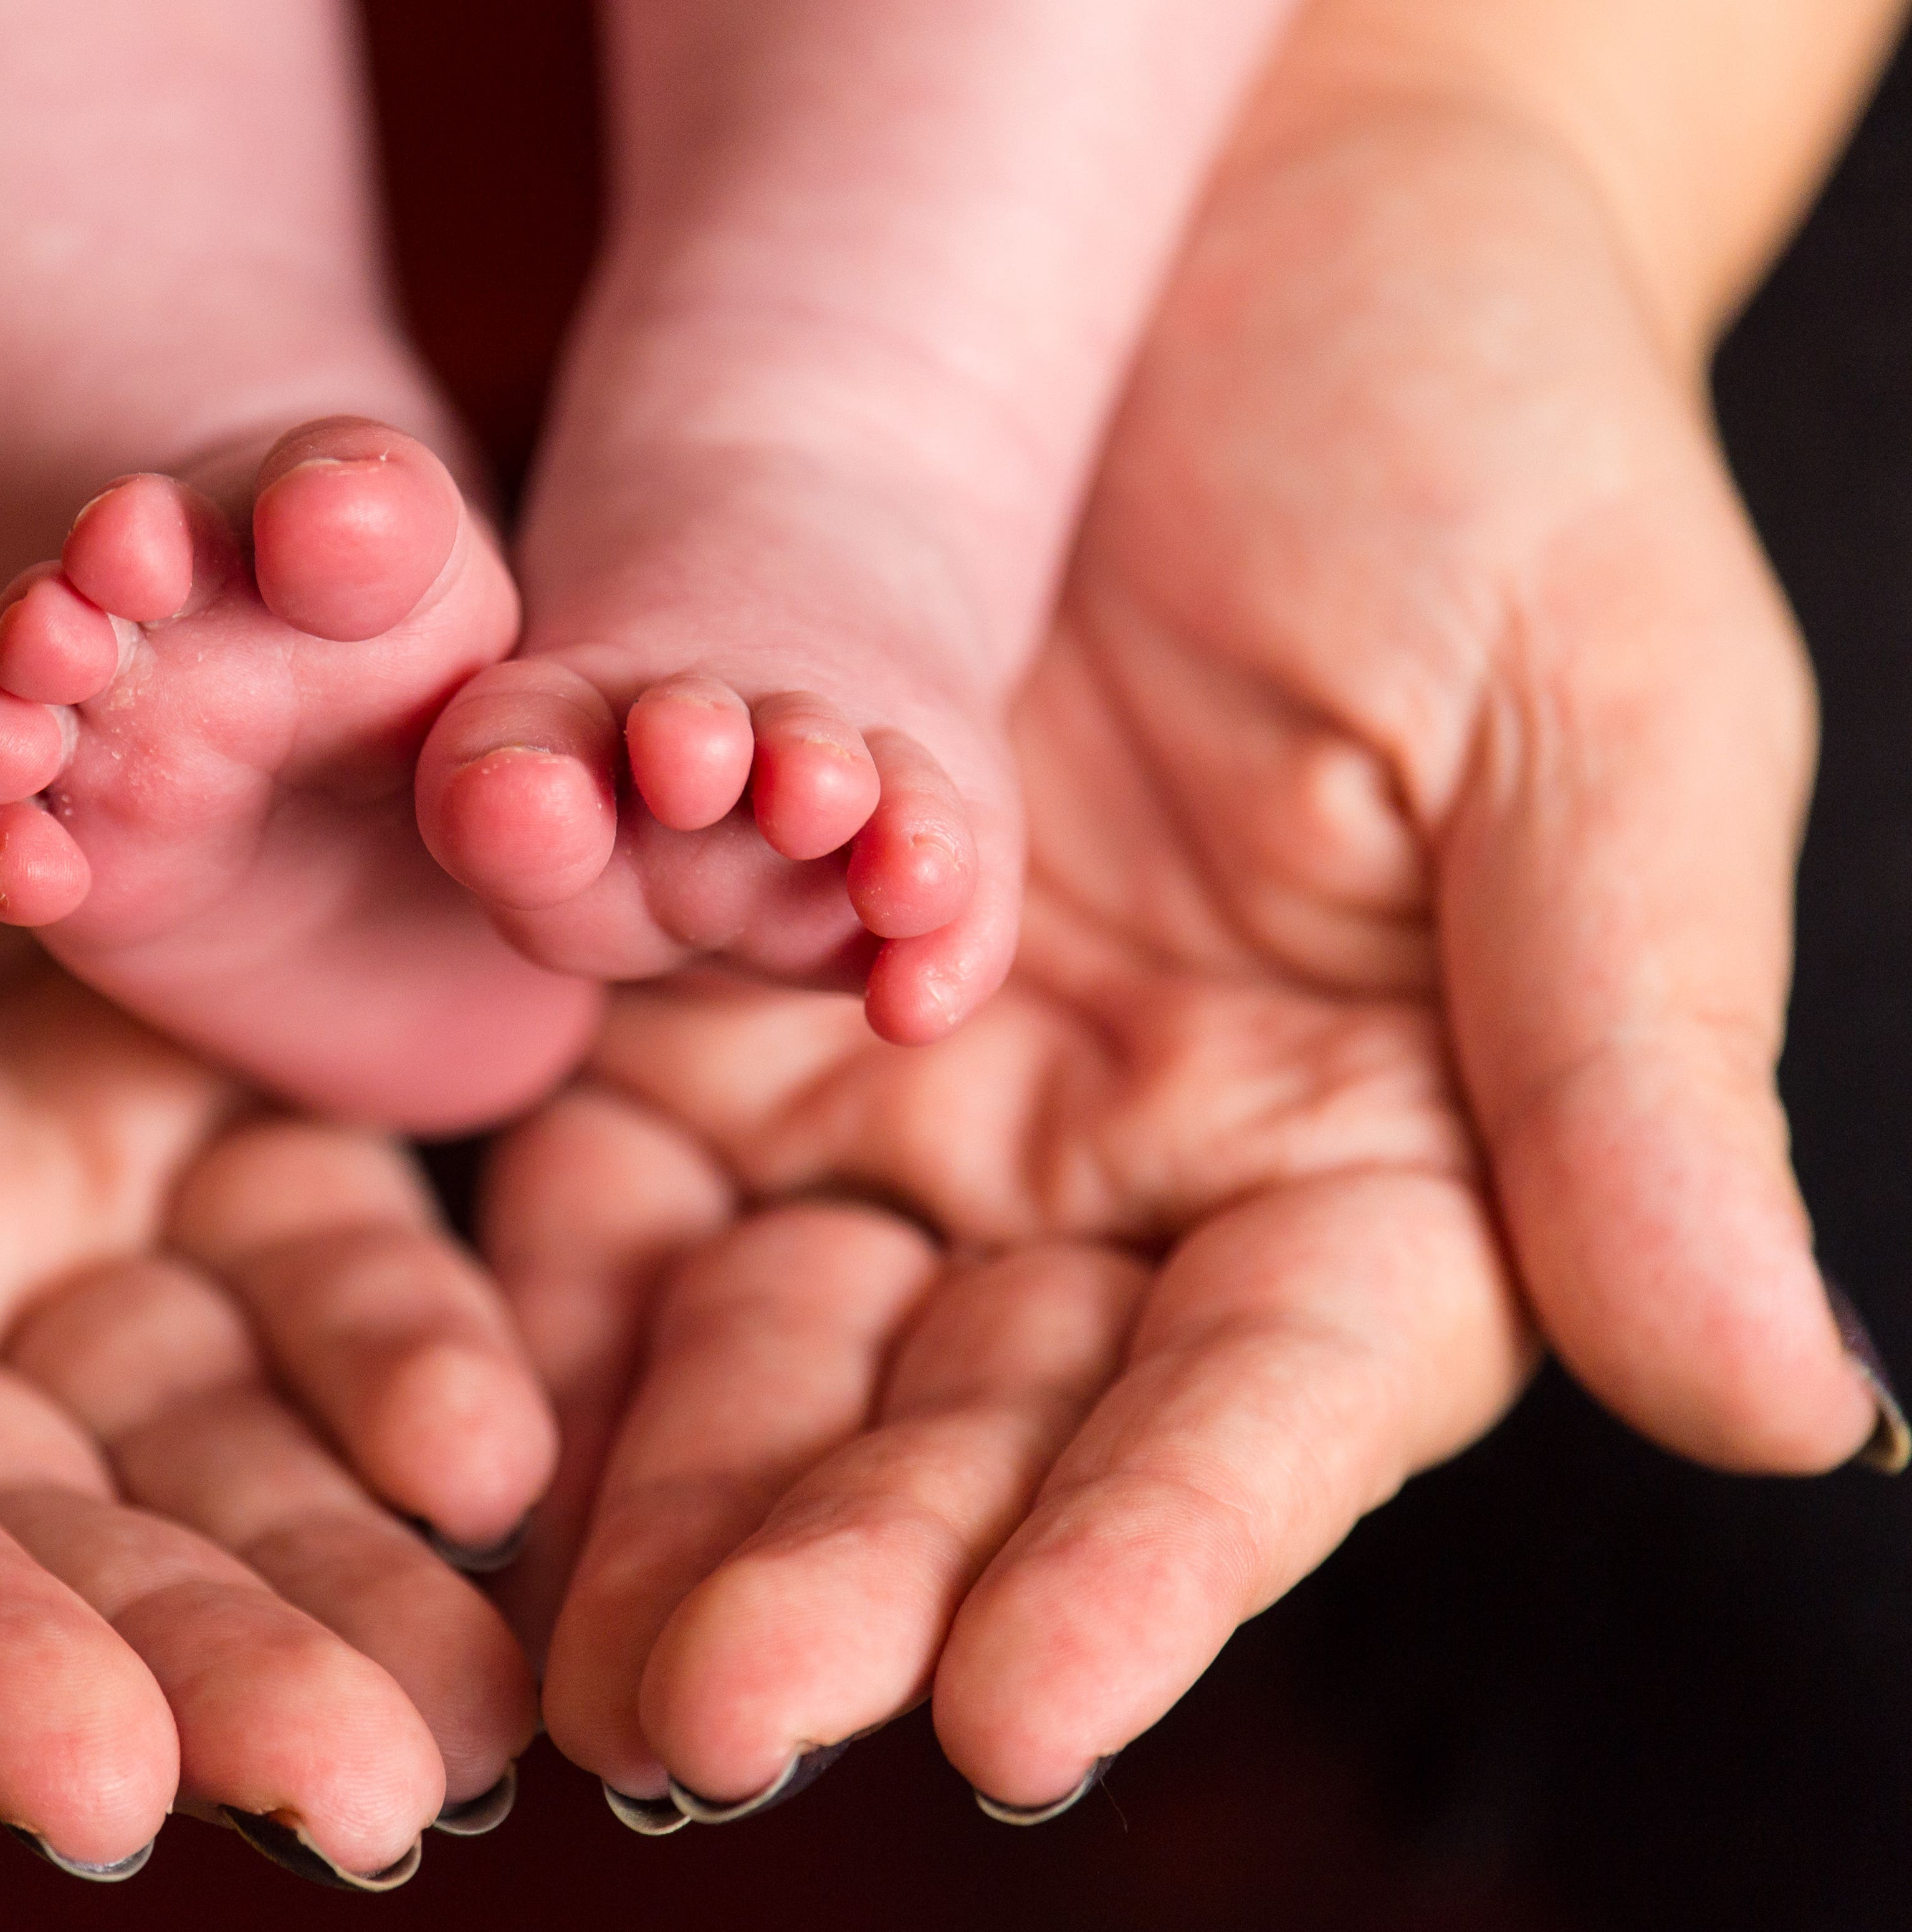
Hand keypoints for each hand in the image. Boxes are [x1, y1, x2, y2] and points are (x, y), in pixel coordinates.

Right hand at [0, 5, 545, 1878]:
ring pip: (181, 1420)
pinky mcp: (137, 1072)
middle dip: (199, 1649)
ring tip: (489, 1683)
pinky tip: (499, 1433)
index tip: (107, 1785)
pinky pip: (284, 1236)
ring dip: (335, 1547)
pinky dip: (385, 1332)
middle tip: (386, 1782)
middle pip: (17, 1524)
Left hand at [501, 100, 1893, 1823]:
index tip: (1028, 1710)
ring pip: (779, 1349)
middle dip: (851, 1570)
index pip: (1263, 1415)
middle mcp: (1128, 1184)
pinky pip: (621, 1178)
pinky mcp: (731, 999)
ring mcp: (915, 1103)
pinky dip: (546, 1295)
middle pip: (983, 1428)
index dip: (1152, 1567)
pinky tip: (456, 1414)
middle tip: (711, 1718)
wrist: (1224, 232)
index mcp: (1377, 1165)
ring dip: (667, 1496)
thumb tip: (1782, 1405)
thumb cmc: (1475, 434)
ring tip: (564, 1657)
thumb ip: (1636, 1066)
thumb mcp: (1599, 718)